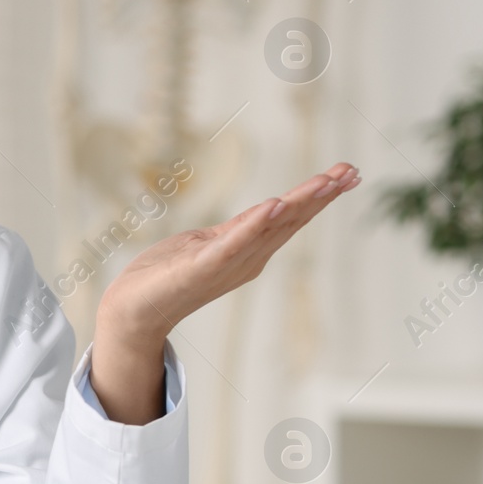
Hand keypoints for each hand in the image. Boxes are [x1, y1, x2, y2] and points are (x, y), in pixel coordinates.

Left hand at [89, 161, 359, 423]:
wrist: (131, 311)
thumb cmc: (164, 277)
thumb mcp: (205, 245)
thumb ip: (236, 232)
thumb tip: (265, 214)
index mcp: (247, 251)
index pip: (289, 218)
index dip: (317, 196)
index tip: (346, 173)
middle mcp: (245, 259)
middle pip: (289, 221)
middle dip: (320, 196)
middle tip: (351, 172)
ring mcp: (225, 265)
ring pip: (269, 229)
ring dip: (299, 205)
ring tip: (326, 182)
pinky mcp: (200, 269)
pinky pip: (231, 244)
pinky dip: (253, 226)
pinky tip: (273, 206)